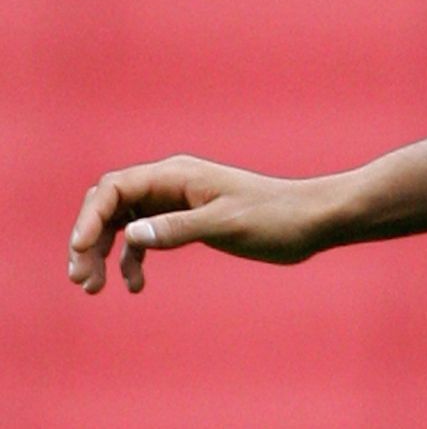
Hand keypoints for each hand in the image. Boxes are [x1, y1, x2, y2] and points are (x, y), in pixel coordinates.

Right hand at [67, 155, 335, 293]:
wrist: (311, 220)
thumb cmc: (274, 217)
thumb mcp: (226, 224)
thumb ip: (179, 228)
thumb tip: (132, 234)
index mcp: (178, 174)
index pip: (114, 188)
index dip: (89, 217)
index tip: (78, 250)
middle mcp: (172, 183)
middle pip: (110, 205)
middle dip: (88, 239)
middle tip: (80, 280)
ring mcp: (178, 201)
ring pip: (123, 222)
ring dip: (102, 252)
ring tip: (92, 288)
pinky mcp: (189, 220)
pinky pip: (146, 237)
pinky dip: (133, 260)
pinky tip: (135, 287)